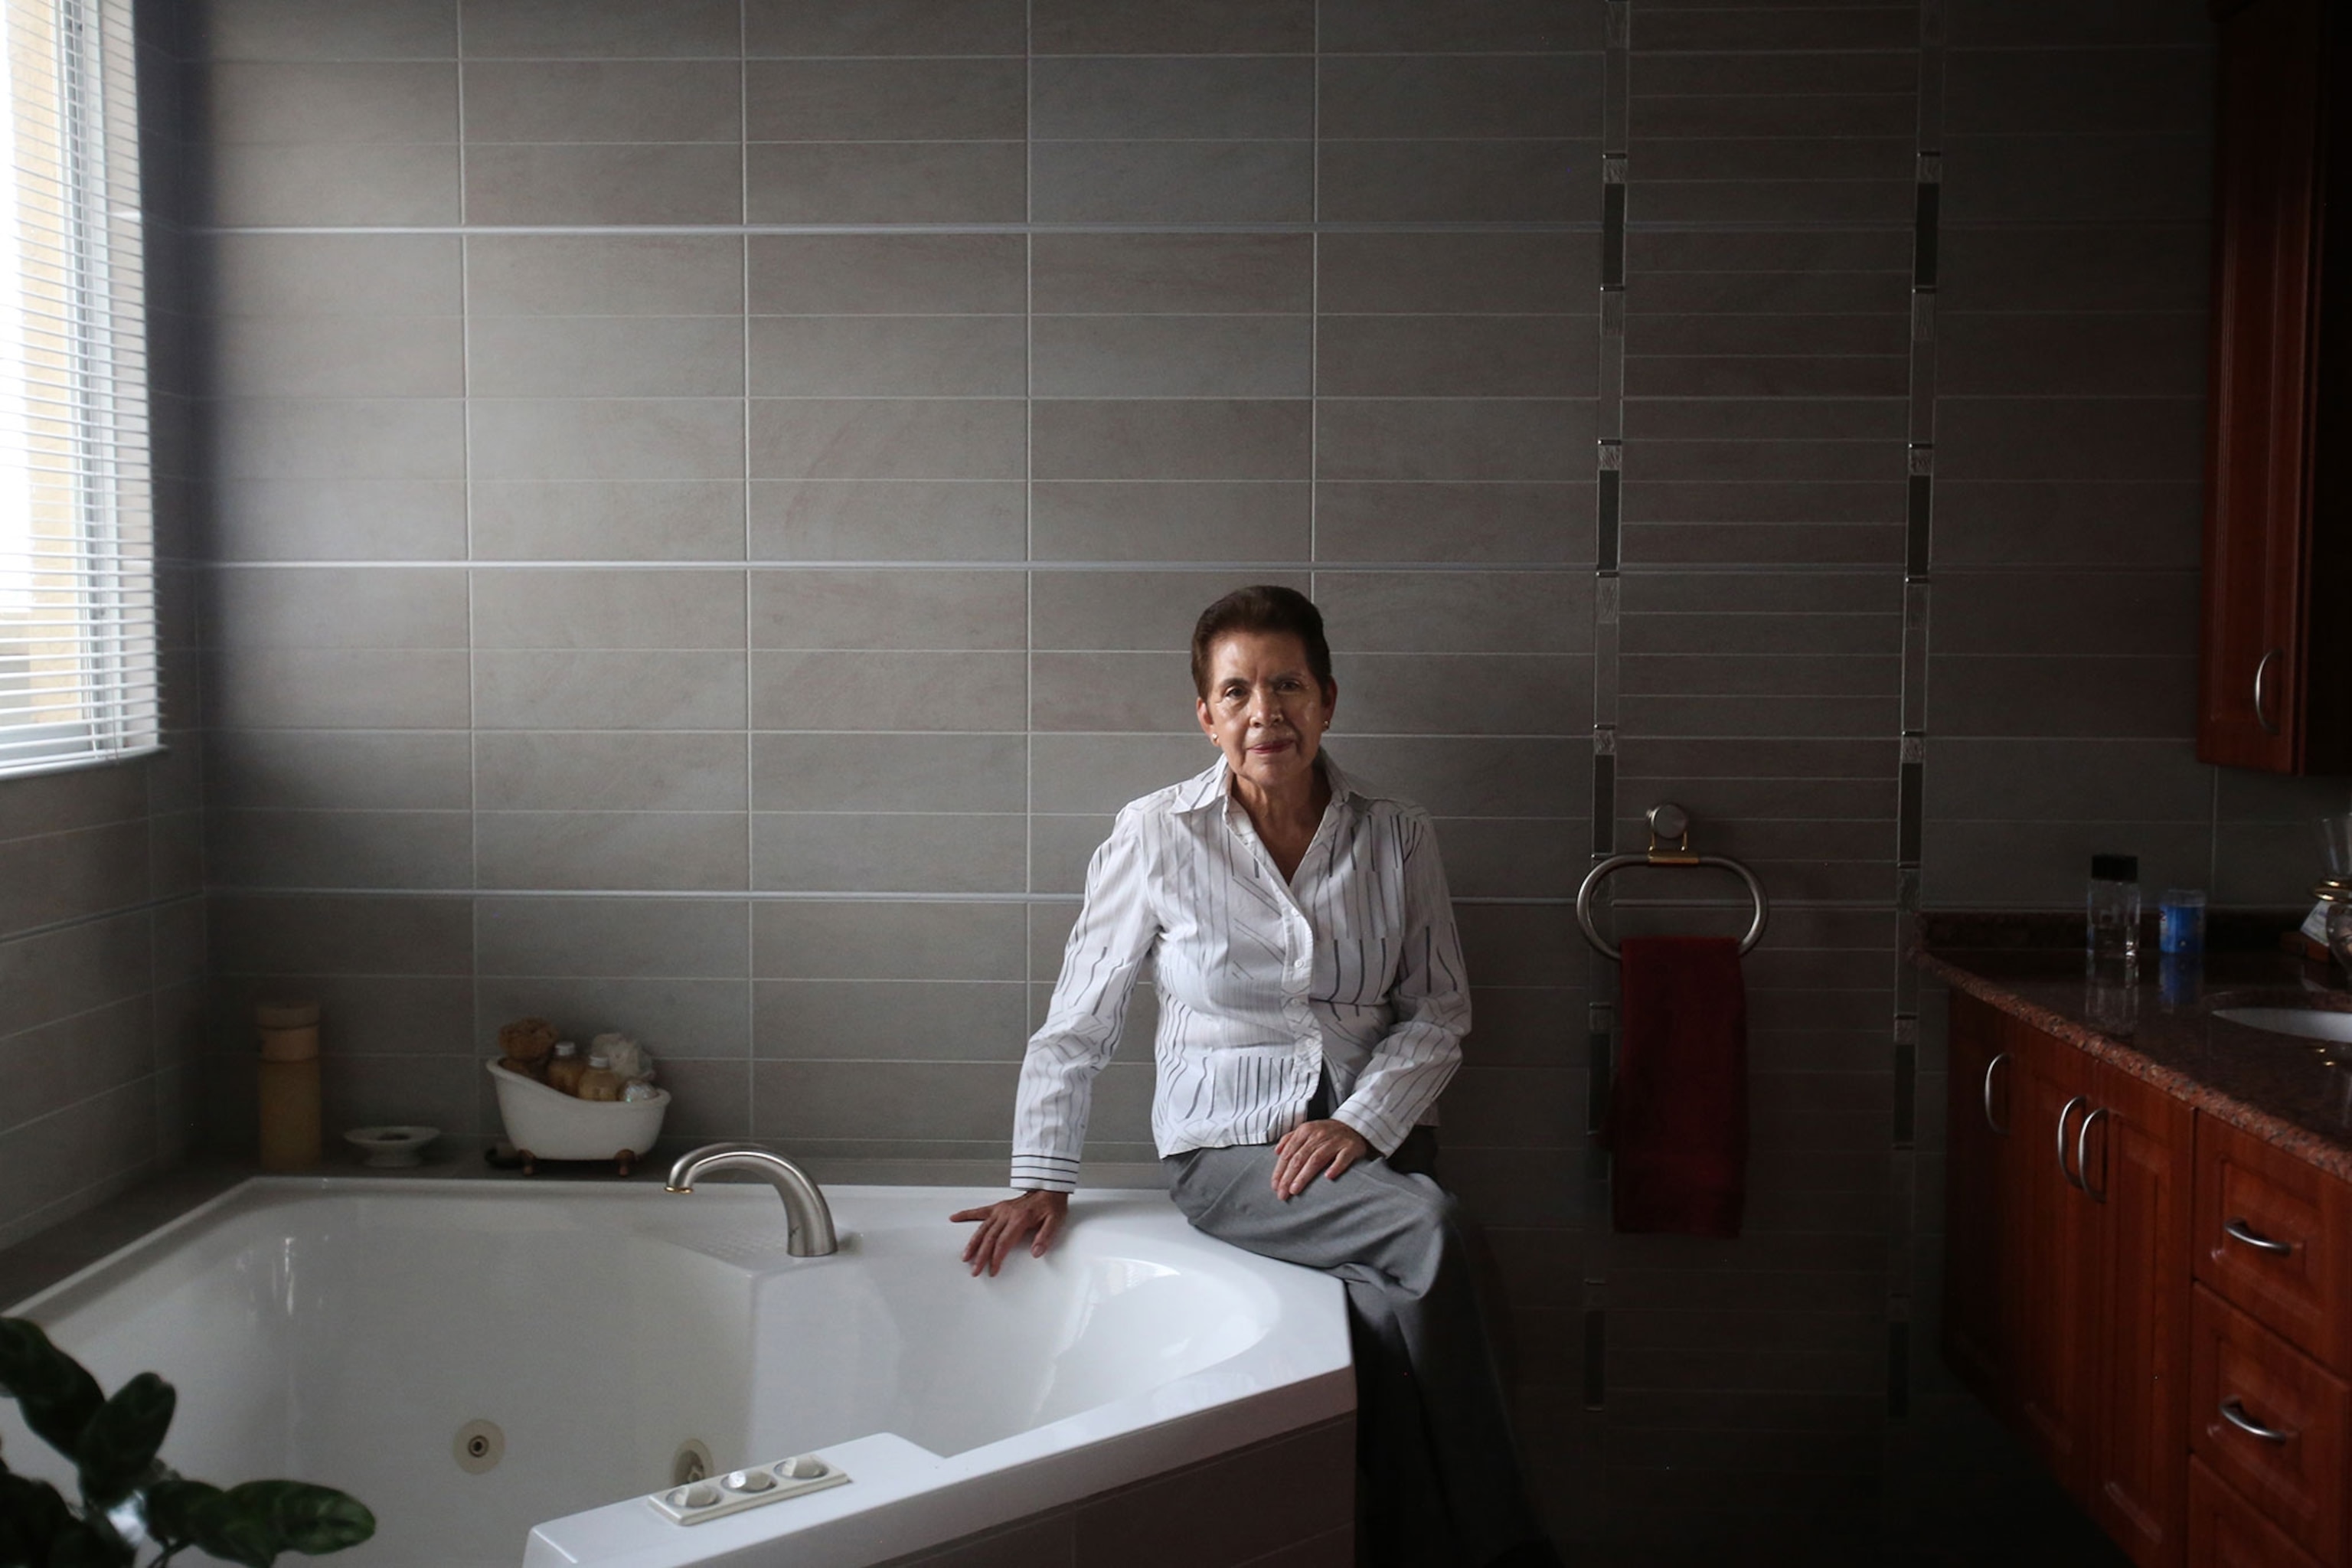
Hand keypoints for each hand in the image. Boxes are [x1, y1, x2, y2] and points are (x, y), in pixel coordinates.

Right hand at [951, 1189, 1069, 1276]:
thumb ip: (1045, 1237)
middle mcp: (1007, 1214)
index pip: (1003, 1243)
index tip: (993, 1270)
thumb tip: (1036, 1252)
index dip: (996, 1258)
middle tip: (975, 1270)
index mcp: (1020, 1219)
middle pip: (990, 1238)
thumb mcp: (1055, 1221)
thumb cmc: (1051, 1206)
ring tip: (965, 1256)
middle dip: (981, 1256)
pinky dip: (966, 1214)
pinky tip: (955, 1218)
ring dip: (972, 1243)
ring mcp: (1001, 1210)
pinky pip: (980, 1211)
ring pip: (982, 1228)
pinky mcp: (998, 1207)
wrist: (1048, 1188)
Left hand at [1271, 1119, 1370, 1198]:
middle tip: (1282, 1193)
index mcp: (1305, 1131)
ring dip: (1304, 1175)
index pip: (1288, 1153)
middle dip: (1288, 1177)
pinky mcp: (1350, 1147)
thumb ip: (1290, 1139)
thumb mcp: (1307, 1130)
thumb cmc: (1326, 1132)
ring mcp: (1335, 1141)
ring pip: (1316, 1159)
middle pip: (1299, 1158)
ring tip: (1295, 1190)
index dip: (1280, 1170)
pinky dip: (1335, 1167)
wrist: (1354, 1126)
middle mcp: (1318, 1135)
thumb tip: (1276, 1152)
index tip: (1275, 1186)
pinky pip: (1342, 1158)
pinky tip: (1328, 1177)